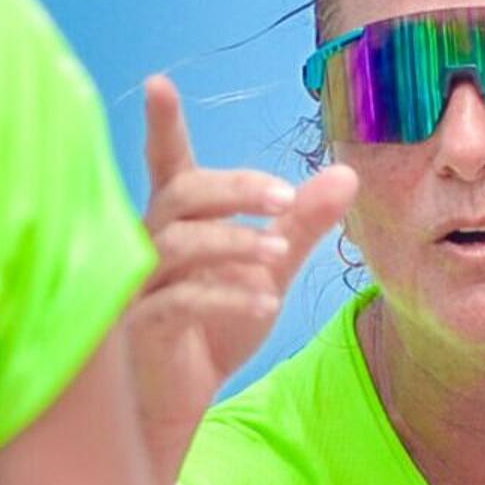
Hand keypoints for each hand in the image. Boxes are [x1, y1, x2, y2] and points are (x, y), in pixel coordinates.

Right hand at [127, 75, 354, 483]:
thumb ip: (301, 223)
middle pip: (182, 195)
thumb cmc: (209, 329)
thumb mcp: (268, 269)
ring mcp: (137, 286)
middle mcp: (147, 244)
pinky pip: (177, 301)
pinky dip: (222, 296)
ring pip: (178, 244)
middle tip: (285, 199)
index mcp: (174, 222)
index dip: (163, 125)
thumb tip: (346, 172)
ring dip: (233, 243)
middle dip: (235, 189)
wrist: (177, 402)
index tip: (159, 83)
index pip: (169, 165)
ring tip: (278, 256)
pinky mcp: (140, 329)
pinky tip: (260, 302)